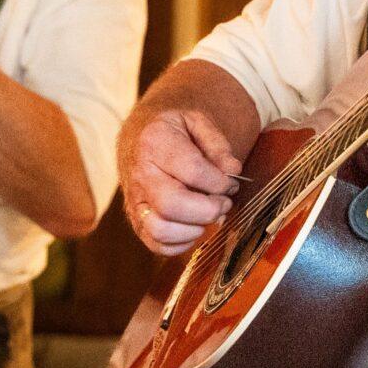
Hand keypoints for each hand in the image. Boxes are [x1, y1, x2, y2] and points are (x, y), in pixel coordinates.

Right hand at [121, 109, 241, 255]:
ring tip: (208, 216)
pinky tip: (194, 227)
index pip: (192, 170)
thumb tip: (232, 171)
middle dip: (208, 210)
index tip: (231, 183)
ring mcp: (135, 199)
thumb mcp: (196, 123)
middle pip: (172, 204)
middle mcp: (141, 173)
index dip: (219, 182)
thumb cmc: (174, 133)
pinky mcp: (136, 219)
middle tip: (223, 203)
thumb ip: (217, 145)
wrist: (141, 140)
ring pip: (161, 229)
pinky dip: (181, 244)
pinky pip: (155, 243)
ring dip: (194, 229)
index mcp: (156, 142)